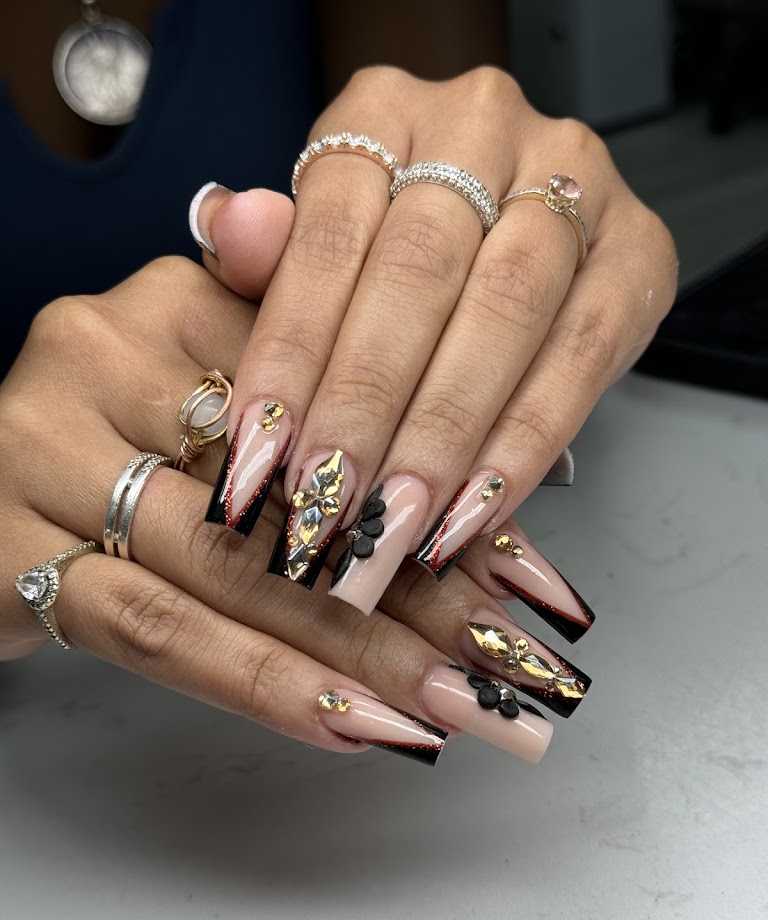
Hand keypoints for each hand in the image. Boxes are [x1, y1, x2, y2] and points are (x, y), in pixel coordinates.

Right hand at [1, 254, 583, 764]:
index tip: (530, 585)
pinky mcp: (10, 551)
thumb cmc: (124, 437)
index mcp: (183, 299)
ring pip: (236, 567)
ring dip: (360, 652)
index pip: (344, 406)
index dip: (444, 500)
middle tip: (515, 665)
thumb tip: (492, 483)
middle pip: (297, 490)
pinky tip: (349, 728)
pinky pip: (149, 628)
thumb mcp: (223, 386)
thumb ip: (347, 408)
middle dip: (421, 591)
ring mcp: (48, 452)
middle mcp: (108, 356)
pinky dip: (257, 682)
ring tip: (456, 711)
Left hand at [194, 67, 676, 620]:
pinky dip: (524, 444)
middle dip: (367, 407)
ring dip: (444, 435)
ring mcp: (573, 180)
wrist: (512, 212)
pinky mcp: (637, 248)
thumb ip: (276, 251)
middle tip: (327, 506)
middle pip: (418, 275)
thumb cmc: (396, 240)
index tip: (260, 455)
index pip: (326, 235)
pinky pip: (582, 356)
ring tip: (393, 525)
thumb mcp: (322, 242)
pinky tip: (473, 510)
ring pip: (504, 314)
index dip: (292, 353)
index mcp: (386, 109)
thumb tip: (229, 230)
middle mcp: (483, 125)